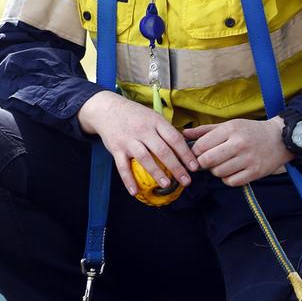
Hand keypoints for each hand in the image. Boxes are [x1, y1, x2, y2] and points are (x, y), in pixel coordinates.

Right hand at [77, 91, 198, 196]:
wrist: (106, 108)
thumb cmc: (134, 115)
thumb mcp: (152, 116)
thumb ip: (165, 130)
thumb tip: (184, 148)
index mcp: (155, 121)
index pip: (174, 139)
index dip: (186, 154)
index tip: (195, 167)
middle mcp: (143, 130)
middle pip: (162, 150)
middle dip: (176, 167)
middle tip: (186, 181)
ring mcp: (128, 140)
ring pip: (144, 158)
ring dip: (156, 173)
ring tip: (166, 185)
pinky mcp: (115, 148)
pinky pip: (122, 166)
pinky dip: (128, 180)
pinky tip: (134, 191)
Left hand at [183, 117, 291, 186]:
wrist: (280, 139)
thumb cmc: (250, 131)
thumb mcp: (228, 125)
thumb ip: (205, 130)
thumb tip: (183, 134)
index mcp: (230, 129)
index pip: (201, 145)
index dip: (194, 152)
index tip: (196, 153)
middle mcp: (239, 144)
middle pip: (207, 161)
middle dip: (202, 163)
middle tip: (205, 161)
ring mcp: (248, 159)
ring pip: (218, 172)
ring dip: (215, 171)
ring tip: (221, 164)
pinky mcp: (256, 172)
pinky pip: (231, 181)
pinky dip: (227, 179)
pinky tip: (231, 171)